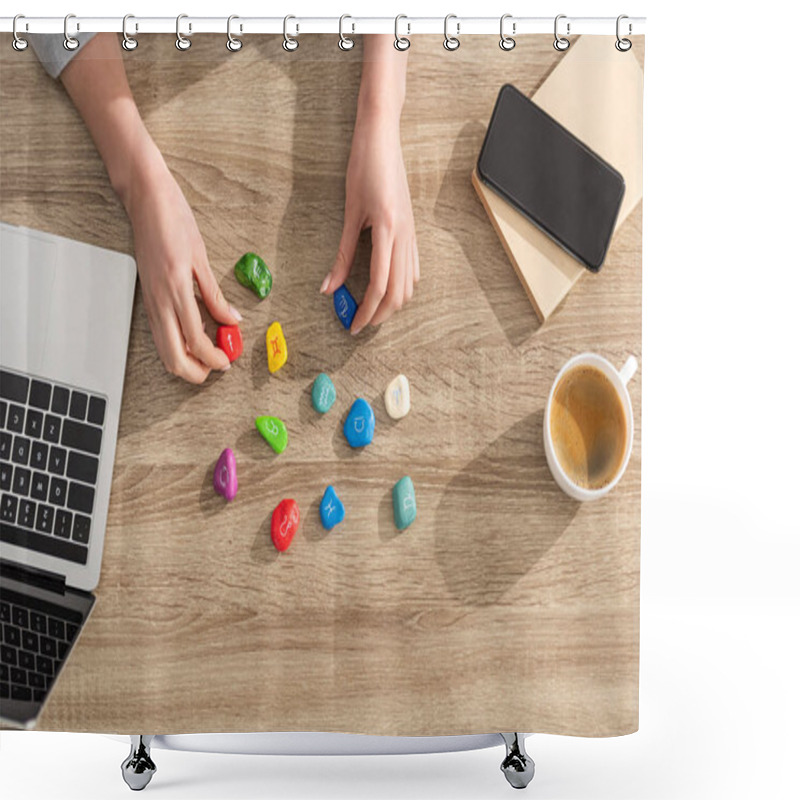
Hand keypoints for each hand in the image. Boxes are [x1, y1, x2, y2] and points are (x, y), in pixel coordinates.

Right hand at [124, 154, 240, 382]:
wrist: (144, 198)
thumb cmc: (173, 220)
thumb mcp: (202, 258)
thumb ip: (215, 296)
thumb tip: (232, 320)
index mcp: (176, 290)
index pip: (195, 341)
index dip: (214, 358)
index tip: (229, 360)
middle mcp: (159, 300)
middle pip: (174, 357)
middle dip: (197, 371)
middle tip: (218, 366)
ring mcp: (149, 300)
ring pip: (162, 349)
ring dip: (185, 361)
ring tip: (208, 356)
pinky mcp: (147, 297)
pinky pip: (159, 333)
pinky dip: (175, 345)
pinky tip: (192, 339)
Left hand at [321, 114, 418, 334]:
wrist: (382, 138)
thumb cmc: (364, 167)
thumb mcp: (350, 213)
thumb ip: (342, 255)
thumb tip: (329, 288)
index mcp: (388, 231)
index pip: (380, 286)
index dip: (366, 311)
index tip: (353, 326)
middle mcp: (405, 235)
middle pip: (399, 292)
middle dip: (380, 314)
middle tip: (359, 324)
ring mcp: (413, 233)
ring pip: (410, 284)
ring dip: (392, 304)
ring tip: (371, 311)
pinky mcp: (413, 229)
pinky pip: (413, 268)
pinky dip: (402, 286)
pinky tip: (389, 289)